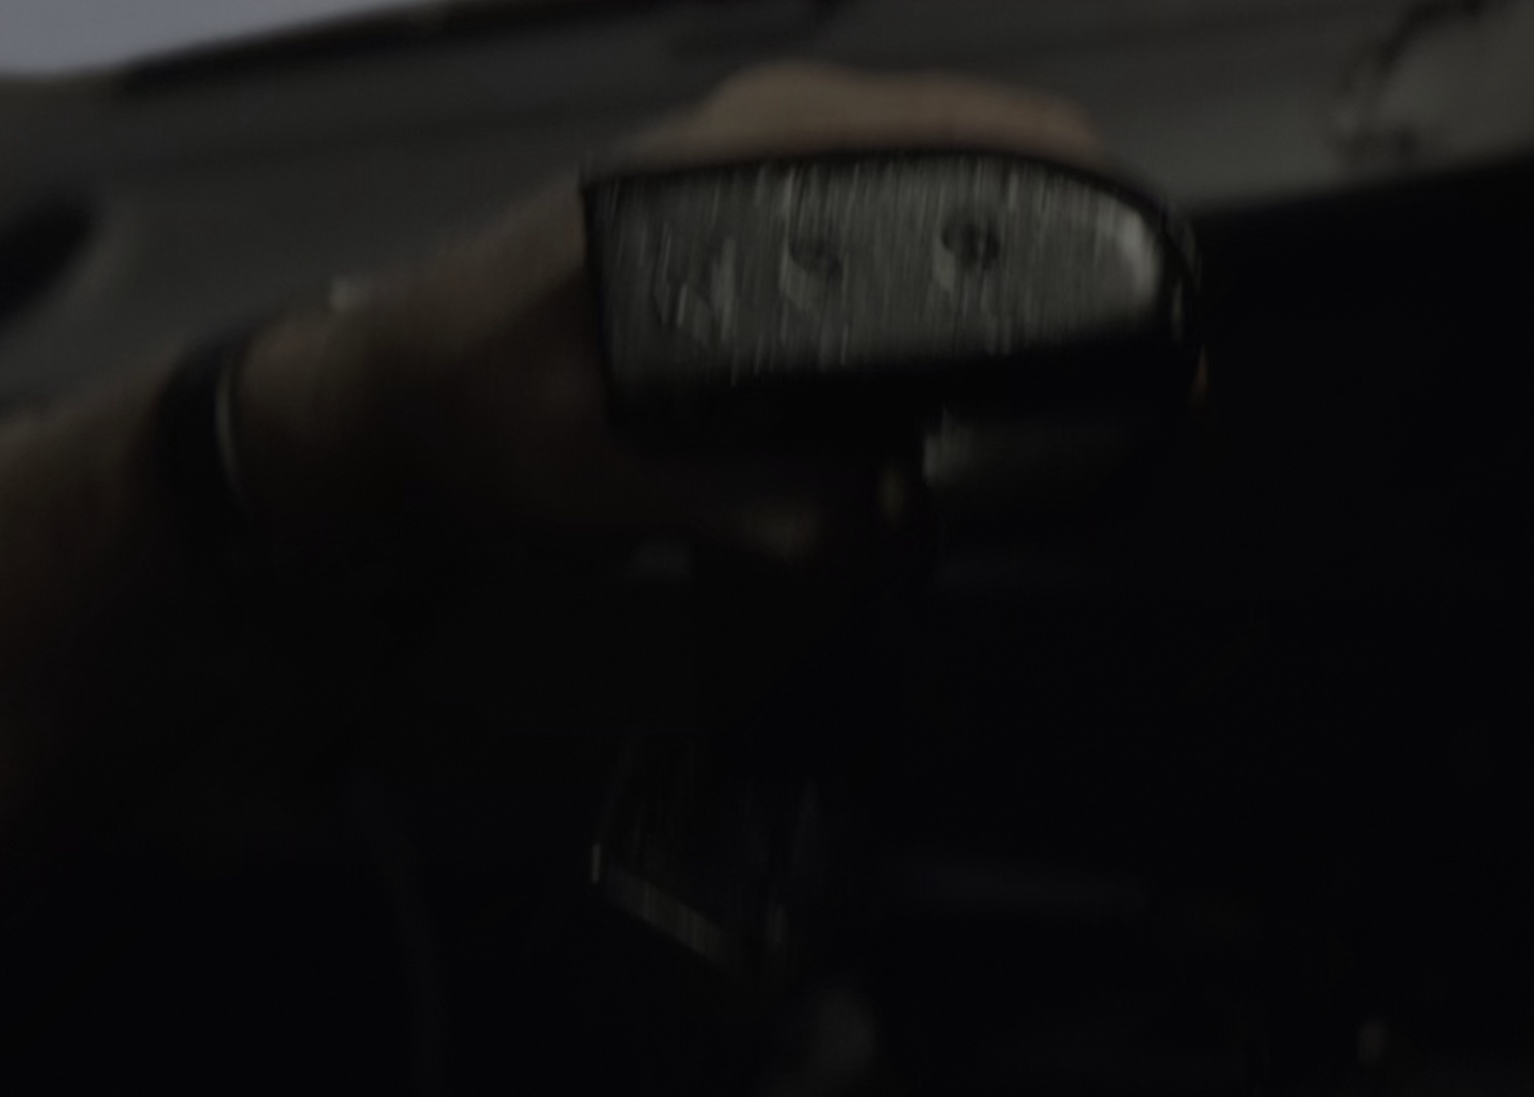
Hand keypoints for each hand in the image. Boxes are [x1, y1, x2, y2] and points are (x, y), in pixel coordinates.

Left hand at [242, 62, 1115, 569]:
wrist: (376, 406)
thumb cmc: (464, 417)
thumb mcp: (579, 475)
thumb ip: (722, 505)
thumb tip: (867, 528)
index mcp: (744, 155)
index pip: (969, 131)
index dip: (1083, 200)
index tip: (1156, 298)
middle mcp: (772, 131)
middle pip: (990, 150)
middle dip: (1082, 243)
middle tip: (1154, 367)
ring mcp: (766, 163)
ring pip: (953, 187)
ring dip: (1027, 267)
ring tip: (1094, 382)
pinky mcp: (757, 215)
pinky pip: (898, 226)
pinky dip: (957, 285)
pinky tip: (984, 377)